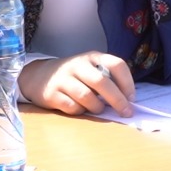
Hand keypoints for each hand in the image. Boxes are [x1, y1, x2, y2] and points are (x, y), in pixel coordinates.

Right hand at [18, 52, 134, 116]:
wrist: (39, 76)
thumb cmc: (73, 76)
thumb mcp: (90, 70)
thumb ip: (107, 80)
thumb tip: (127, 102)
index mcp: (91, 57)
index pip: (116, 64)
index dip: (127, 82)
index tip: (131, 98)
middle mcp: (77, 65)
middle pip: (102, 82)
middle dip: (117, 100)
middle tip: (126, 113)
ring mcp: (63, 78)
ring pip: (87, 97)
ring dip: (97, 108)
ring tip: (97, 110)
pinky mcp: (52, 93)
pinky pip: (72, 107)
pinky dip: (79, 111)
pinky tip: (79, 109)